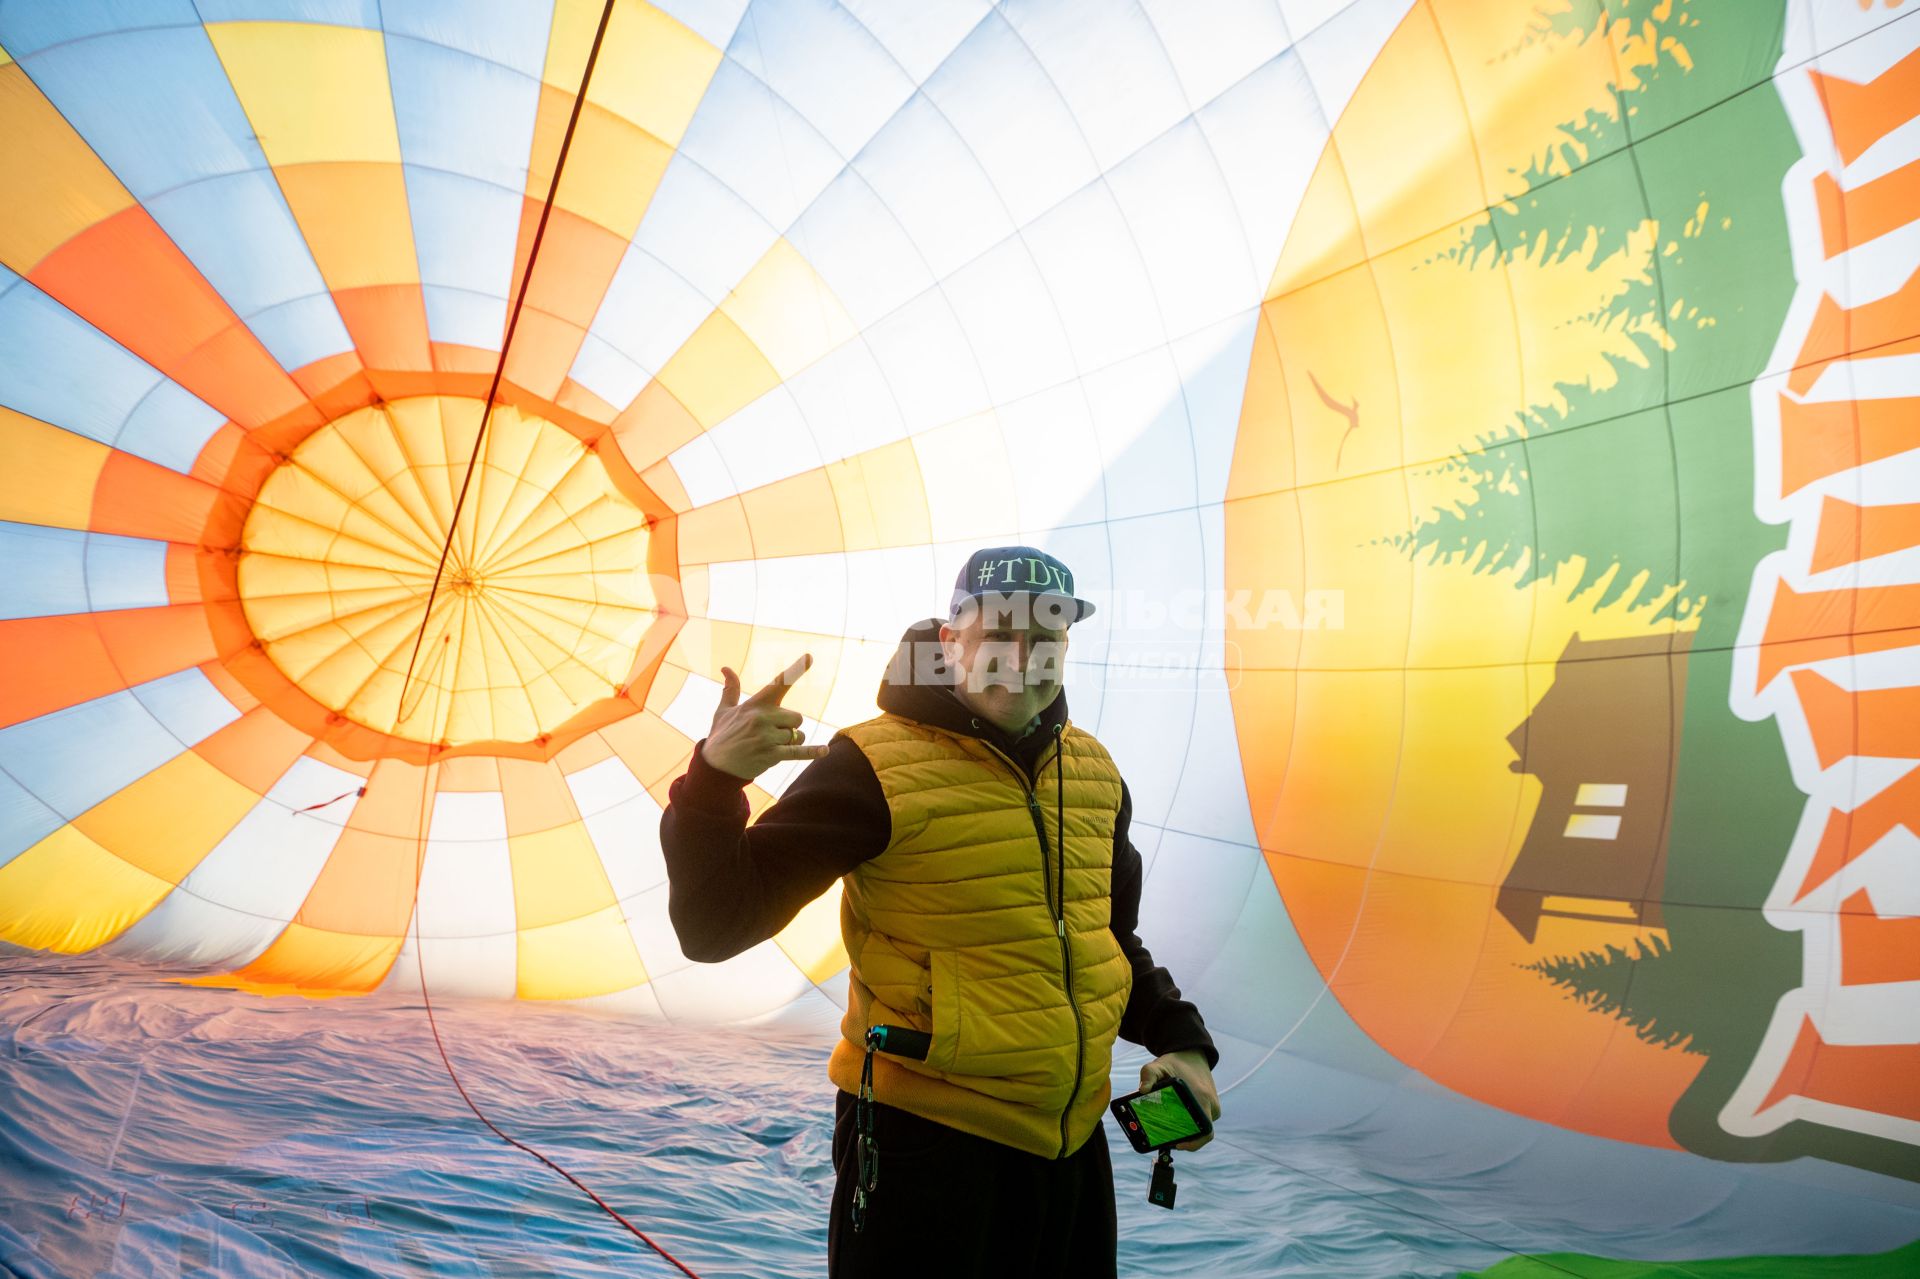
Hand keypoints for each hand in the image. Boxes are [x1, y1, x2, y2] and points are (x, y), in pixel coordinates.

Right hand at [701, 653, 829, 779]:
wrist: (715, 767)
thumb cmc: (721, 736)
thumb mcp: (724, 711)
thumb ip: (731, 689)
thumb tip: (726, 668)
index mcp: (755, 704)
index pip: (778, 684)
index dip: (795, 670)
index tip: (809, 657)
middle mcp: (762, 718)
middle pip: (797, 717)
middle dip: (789, 726)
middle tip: (771, 734)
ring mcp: (767, 737)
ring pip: (798, 735)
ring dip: (791, 742)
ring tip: (771, 746)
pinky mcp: (771, 755)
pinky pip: (798, 752)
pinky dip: (812, 751)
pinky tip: (824, 750)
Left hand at [1139, 1049, 1220, 1151]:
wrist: (1192, 1054)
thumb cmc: (1175, 1062)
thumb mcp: (1158, 1065)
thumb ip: (1148, 1075)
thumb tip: (1142, 1090)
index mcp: (1202, 1098)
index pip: (1205, 1131)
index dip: (1194, 1143)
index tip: (1178, 1144)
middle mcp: (1211, 1104)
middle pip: (1203, 1133)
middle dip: (1187, 1139)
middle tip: (1169, 1139)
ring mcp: (1213, 1106)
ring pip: (1202, 1127)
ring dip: (1189, 1131)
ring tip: (1171, 1128)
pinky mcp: (1211, 1106)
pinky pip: (1202, 1121)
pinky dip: (1192, 1124)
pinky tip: (1177, 1121)